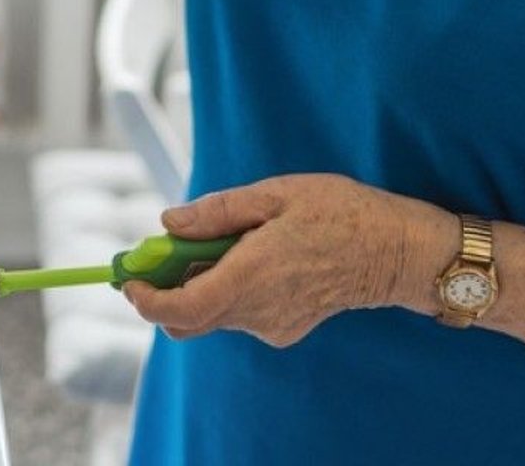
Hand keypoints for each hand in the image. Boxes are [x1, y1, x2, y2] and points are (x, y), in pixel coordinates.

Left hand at [122, 174, 453, 346]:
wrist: (394, 250)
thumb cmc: (339, 212)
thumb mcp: (275, 194)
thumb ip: (217, 212)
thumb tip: (168, 223)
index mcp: (250, 275)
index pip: (179, 309)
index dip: (145, 298)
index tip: (130, 279)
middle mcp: (257, 310)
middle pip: (187, 318)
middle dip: (167, 289)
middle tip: (168, 251)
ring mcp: (272, 325)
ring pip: (213, 314)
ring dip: (201, 284)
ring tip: (228, 242)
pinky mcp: (284, 330)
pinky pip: (240, 315)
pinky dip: (230, 290)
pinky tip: (257, 259)